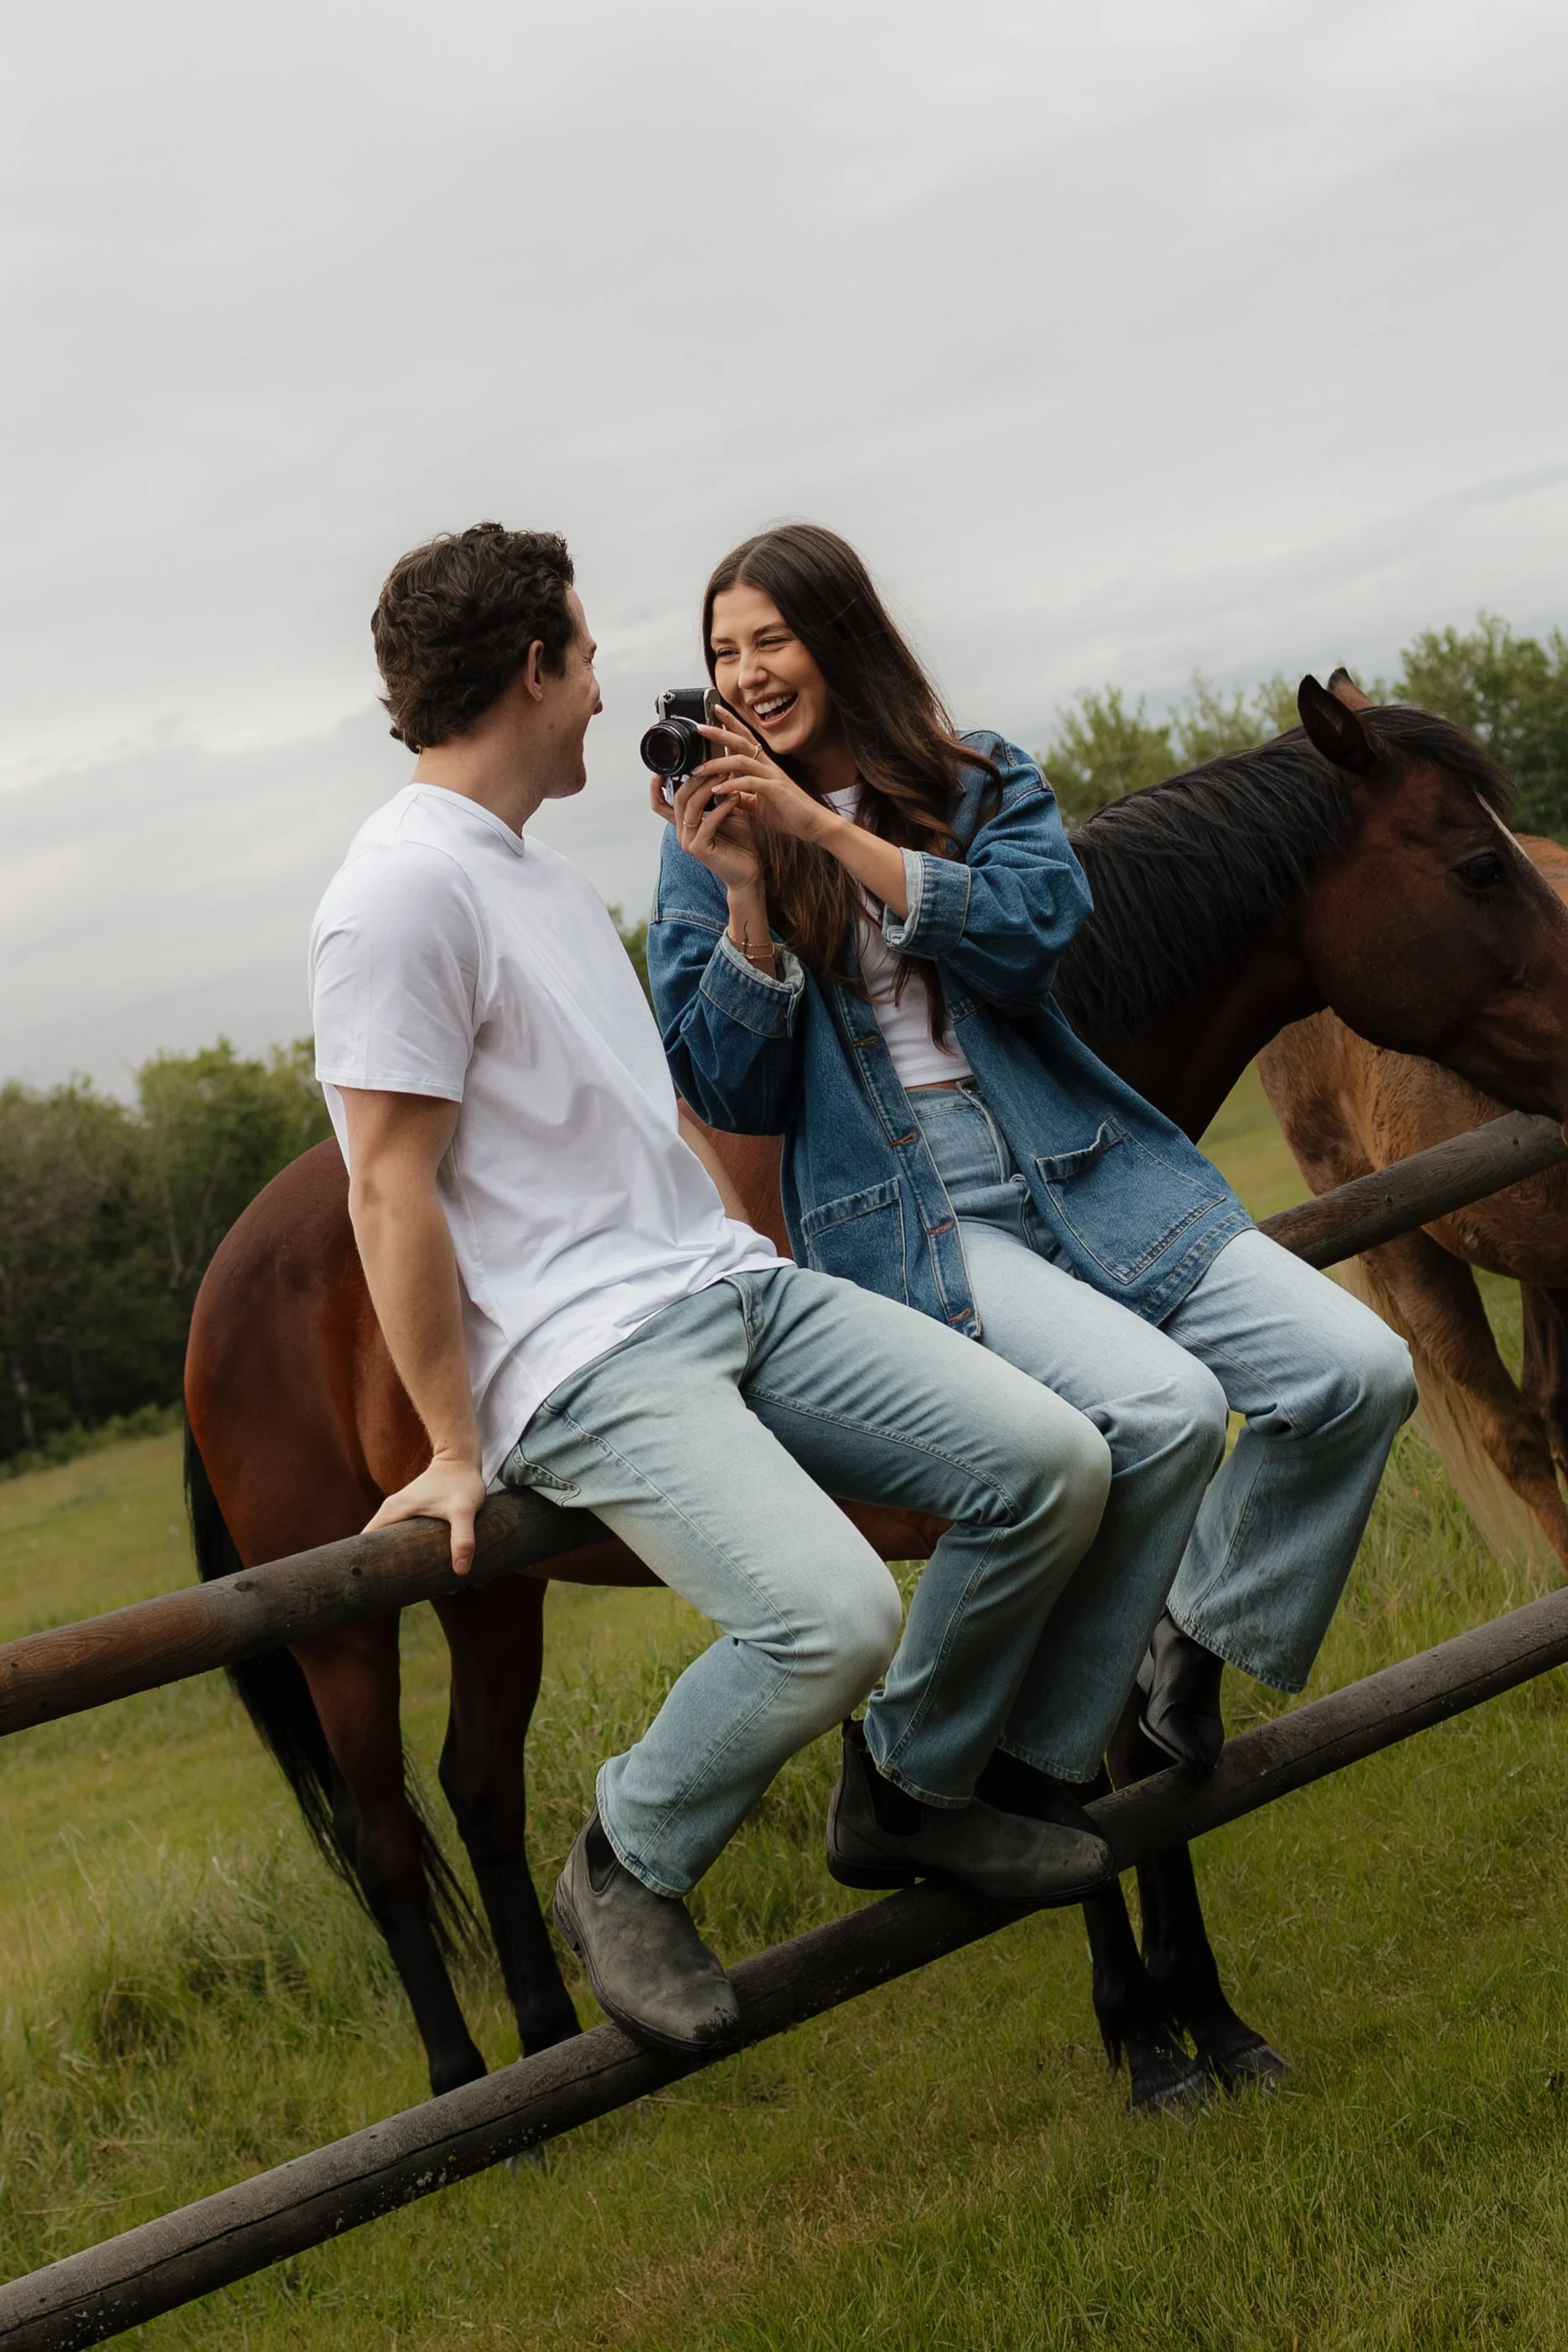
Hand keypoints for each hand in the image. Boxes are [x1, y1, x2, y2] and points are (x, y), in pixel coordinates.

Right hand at [365, 1449, 487, 1575]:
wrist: (463, 1457)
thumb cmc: (461, 1481)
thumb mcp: (464, 1511)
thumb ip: (463, 1538)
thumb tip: (460, 1571)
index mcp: (393, 1511)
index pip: (366, 1541)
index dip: (366, 1563)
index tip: (371, 1585)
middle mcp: (392, 1511)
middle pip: (375, 1544)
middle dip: (381, 1566)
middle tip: (393, 1590)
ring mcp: (400, 1511)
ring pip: (388, 1540)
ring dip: (394, 1559)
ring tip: (405, 1584)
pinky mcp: (411, 1512)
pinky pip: (399, 1535)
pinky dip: (404, 1550)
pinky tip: (417, 1566)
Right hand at [649, 763, 762, 889]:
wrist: (749, 873)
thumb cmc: (740, 843)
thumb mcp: (727, 812)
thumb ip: (719, 794)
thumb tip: (719, 766)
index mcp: (684, 823)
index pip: (661, 803)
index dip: (657, 785)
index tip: (669, 764)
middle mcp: (682, 832)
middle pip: (679, 797)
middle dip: (697, 777)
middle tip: (717, 763)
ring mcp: (689, 841)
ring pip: (691, 806)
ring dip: (709, 787)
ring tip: (727, 775)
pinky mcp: (700, 849)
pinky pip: (707, 822)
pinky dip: (721, 807)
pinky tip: (736, 797)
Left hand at [686, 717, 836, 848]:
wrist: (815, 825)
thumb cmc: (790, 813)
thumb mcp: (760, 804)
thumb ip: (744, 796)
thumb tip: (727, 794)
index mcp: (765, 765)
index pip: (745, 738)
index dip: (731, 723)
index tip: (714, 711)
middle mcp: (768, 766)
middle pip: (741, 741)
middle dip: (720, 732)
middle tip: (700, 726)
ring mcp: (773, 776)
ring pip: (741, 760)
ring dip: (717, 764)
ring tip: (699, 770)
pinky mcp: (776, 790)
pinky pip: (750, 783)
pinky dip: (731, 785)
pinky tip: (718, 790)